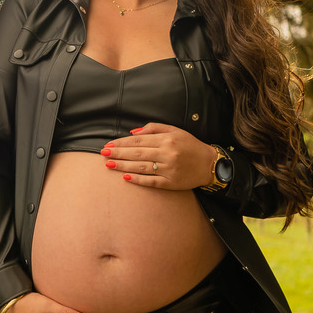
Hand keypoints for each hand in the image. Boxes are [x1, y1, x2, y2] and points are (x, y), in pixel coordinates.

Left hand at [100, 122, 217, 189]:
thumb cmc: (190, 146)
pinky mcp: (171, 183)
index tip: (109, 144)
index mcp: (167, 140)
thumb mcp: (175, 131)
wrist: (210, 164)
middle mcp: (167, 154)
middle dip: (118, 153)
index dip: (122, 143)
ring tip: (109, 164)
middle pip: (137, 153)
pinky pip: (151, 181)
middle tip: (103, 153)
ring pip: (141, 167)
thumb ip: (153, 129)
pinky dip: (138, 180)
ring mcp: (169, 170)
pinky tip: (125, 177)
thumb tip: (132, 133)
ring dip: (122, 166)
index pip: (139, 141)